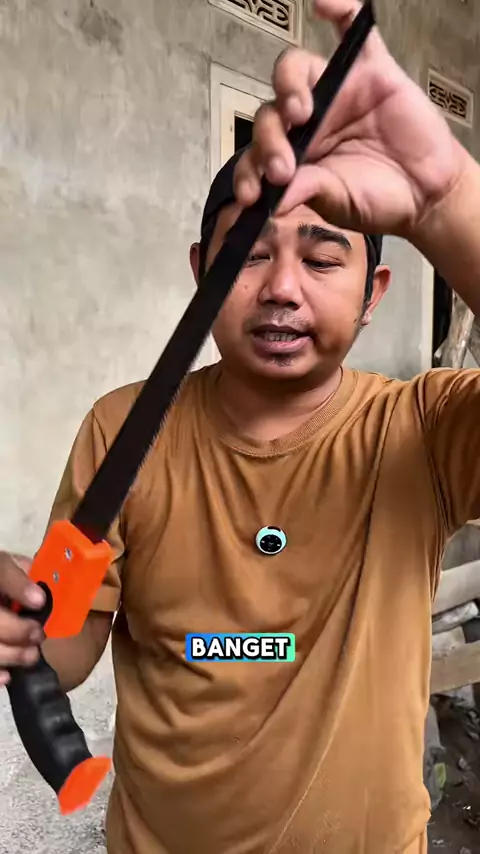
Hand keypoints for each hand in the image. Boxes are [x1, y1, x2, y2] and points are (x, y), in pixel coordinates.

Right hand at [0, 552, 45, 684]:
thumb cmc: (7, 581)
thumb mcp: (16, 569)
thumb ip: (29, 574)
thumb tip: (54, 586)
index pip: (3, 571)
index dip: (20, 587)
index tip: (39, 601)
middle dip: (18, 630)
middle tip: (38, 635)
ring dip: (11, 654)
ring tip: (31, 655)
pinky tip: (7, 675)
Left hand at [234, 0, 469, 239]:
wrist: (425, 193)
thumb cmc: (378, 199)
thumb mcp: (338, 202)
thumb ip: (307, 192)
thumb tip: (272, 201)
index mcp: (292, 154)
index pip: (256, 154)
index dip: (248, 173)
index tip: (250, 198)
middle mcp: (307, 120)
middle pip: (271, 112)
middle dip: (270, 140)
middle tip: (282, 168)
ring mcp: (335, 91)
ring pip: (296, 70)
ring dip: (289, 85)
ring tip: (299, 111)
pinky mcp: (369, 70)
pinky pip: (351, 28)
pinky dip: (339, 9)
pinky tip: (323, 4)